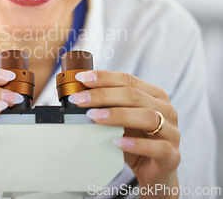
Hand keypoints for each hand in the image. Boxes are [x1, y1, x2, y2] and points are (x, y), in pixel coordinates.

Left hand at [68, 70, 179, 197]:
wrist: (154, 172)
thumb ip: (107, 107)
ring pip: (147, 117)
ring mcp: (172, 132)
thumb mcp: (121, 120)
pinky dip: (135, 144)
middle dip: (103, 95)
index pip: (128, 80)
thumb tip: (78, 96)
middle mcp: (166, 110)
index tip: (82, 78)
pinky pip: (156, 147)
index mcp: (154, 95)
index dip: (104, 77)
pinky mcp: (172, 155)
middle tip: (80, 100)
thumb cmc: (135, 140)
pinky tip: (116, 142)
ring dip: (118, 115)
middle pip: (134, 96)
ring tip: (94, 117)